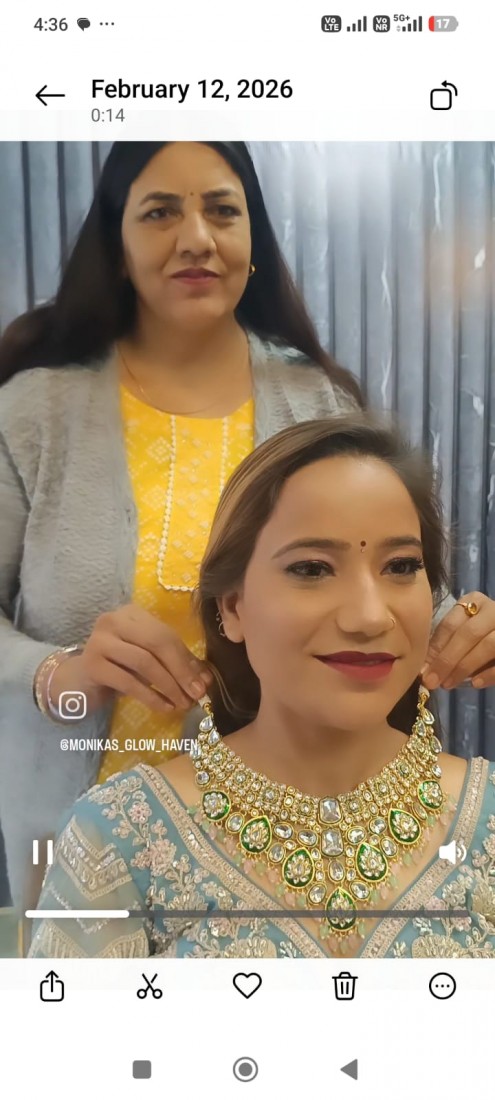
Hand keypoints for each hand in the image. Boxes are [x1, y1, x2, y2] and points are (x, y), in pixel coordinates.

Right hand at [49, 604, 212, 715]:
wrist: (78, 682)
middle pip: (156, 643)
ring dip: (167, 685)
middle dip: (180, 671)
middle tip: (195, 696)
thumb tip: (206, 680)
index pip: (166, 634)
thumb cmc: (119, 668)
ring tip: (181, 704)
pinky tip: (163, 707)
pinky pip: (127, 681)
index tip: (203, 685)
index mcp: (132, 614)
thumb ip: (177, 665)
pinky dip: (149, 696)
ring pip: (143, 661)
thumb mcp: (150, 662)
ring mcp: (99, 641)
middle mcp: (113, 620)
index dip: (187, 660)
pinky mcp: (91, 664)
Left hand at [421, 592, 494, 689]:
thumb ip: (446, 647)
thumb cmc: (478, 638)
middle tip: (432, 681)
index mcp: (475, 601)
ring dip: (465, 667)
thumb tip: (425, 670)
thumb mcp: (463, 635)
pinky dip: (489, 674)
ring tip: (448, 684)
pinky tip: (474, 684)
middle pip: (469, 633)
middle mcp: (494, 610)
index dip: (435, 647)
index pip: (451, 624)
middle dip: (447, 659)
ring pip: (488, 645)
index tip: (422, 669)